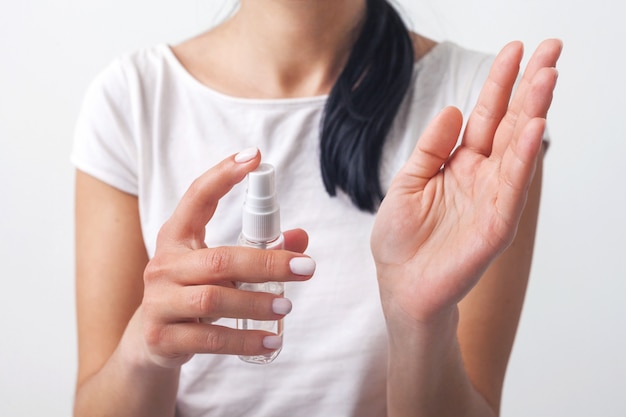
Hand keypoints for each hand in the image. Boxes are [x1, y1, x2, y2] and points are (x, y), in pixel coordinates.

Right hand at [139, 149, 314, 367]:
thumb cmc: (191, 293)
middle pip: (219, 260)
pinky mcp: (163, 339)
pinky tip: (272, 340)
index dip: (221, 175)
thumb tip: (301, 240)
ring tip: (287, 305)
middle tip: (306, 267)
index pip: (195, 198)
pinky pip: (209, 340)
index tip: (253, 157)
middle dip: (266, 262)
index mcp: (176, 238)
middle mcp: (164, 266)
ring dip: (256, 303)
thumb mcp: (218, 269)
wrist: (151, 343)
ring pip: (213, 300)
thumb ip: (256, 252)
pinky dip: (244, 341)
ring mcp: (159, 303)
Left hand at [371, 40, 561, 324]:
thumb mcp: (407, 183)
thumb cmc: (401, 240)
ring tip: (548, 75)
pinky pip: (513, 186)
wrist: (401, 285)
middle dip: (530, 86)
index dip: (499, 83)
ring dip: (534, 111)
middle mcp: (482, 176)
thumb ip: (431, 148)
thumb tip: (454, 110)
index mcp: (460, 164)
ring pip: (519, 148)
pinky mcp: (497, 224)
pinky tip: (534, 126)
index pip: (485, 116)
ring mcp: (493, 199)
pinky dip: (525, 156)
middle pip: (511, 124)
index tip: (514, 50)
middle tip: (551, 49)